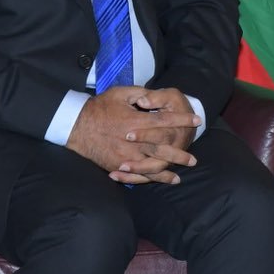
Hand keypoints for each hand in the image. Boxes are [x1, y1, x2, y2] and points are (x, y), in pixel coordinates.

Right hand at [67, 85, 199, 184]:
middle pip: (162, 148)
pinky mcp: (118, 165)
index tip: (197, 120)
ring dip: (170, 169)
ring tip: (183, 170)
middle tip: (194, 158)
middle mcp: (133, 141)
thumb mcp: (120, 93)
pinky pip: (139, 175)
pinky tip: (167, 179)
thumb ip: (141, 94)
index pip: (164, 121)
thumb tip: (155, 97)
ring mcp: (126, 156)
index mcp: (135, 121)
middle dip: (180, 153)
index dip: (182, 120)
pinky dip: (154, 178)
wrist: (76, 126)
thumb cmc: (99, 107)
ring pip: (153, 165)